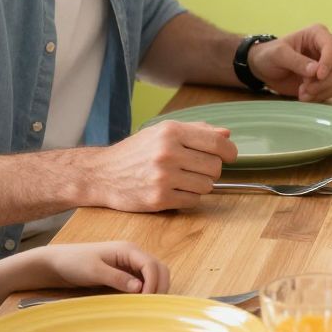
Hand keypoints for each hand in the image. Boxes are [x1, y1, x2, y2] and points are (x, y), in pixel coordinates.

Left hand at [34, 241, 169, 294]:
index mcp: (128, 250)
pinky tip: (139, 302)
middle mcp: (133, 255)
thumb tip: (140, 288)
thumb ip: (117, 278)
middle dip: (159, 286)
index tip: (145, 301)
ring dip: (155, 289)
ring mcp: (130, 264)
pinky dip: (147, 291)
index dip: (154, 283)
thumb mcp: (94, 271)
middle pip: (159, 269)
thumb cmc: (74, 263)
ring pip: (154, 275)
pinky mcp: (125, 273)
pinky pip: (144, 281)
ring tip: (146, 306)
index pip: (152, 265)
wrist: (57, 263)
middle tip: (150, 306)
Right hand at [89, 121, 236, 210]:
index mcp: (171, 132)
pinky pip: (193, 200)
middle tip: (196, 169)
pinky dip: (189, 197)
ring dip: (200, 185)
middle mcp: (168, 152)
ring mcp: (163, 177)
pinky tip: (175, 190)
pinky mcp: (159, 199)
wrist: (102, 174)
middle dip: (210, 170)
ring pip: (207, 186)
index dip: (229, 152)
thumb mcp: (162, 132)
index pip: (217, 144)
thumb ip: (196, 131)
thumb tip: (226, 135)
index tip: (229, 156)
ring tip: (183, 179)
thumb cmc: (135, 152)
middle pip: (215, 167)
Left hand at [250, 24, 331, 101]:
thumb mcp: (278, 55)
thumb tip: (315, 72)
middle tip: (308, 89)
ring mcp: (331, 63)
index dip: (329, 63)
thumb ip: (296, 61)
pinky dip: (324, 95)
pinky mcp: (329, 78)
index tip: (317, 76)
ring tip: (304, 94)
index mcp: (317, 34)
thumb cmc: (269, 56)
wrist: (264, 70)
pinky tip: (307, 96)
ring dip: (325, 89)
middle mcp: (329, 47)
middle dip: (328, 80)